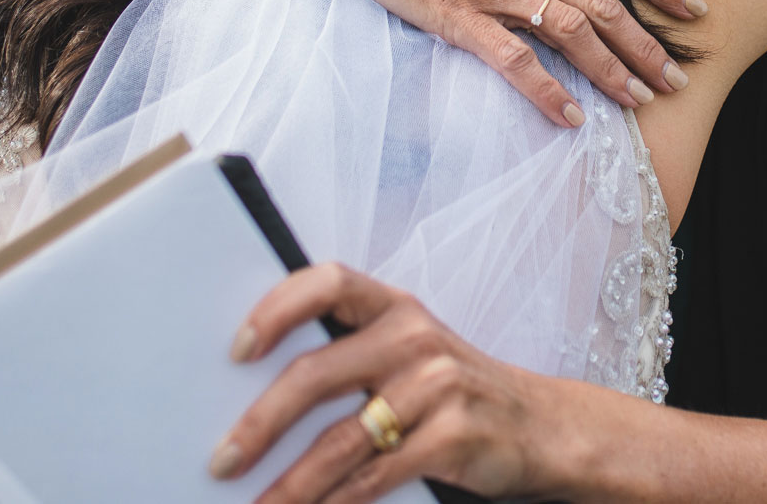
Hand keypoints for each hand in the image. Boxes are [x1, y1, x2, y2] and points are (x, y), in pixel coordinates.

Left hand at [212, 264, 559, 503]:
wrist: (543, 426)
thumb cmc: (455, 392)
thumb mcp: (411, 353)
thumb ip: (351, 357)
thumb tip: (257, 398)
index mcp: (396, 308)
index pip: (328, 283)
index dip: (278, 307)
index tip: (237, 349)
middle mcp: (414, 338)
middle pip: (316, 374)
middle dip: (260, 423)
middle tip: (223, 460)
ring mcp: (436, 387)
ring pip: (340, 440)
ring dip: (289, 484)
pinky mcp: (452, 437)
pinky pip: (374, 477)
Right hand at [320, 0, 702, 124]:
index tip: (696, 7)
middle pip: (604, 6)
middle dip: (647, 45)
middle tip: (677, 79)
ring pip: (570, 34)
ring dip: (610, 71)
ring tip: (639, 102)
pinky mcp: (461, 18)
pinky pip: (514, 61)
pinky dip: (547, 90)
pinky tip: (571, 117)